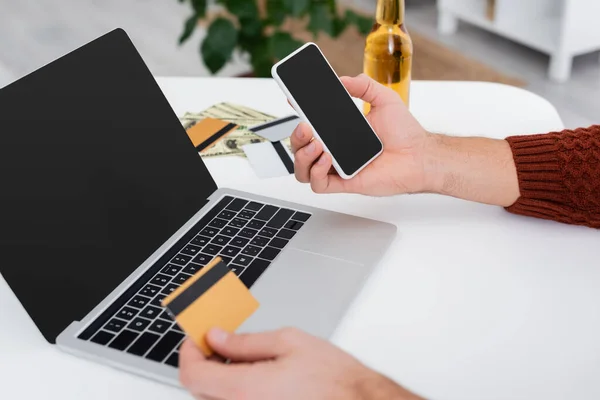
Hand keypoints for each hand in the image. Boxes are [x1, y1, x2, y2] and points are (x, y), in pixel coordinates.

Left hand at [179, 327, 423, 399]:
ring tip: (242, 359)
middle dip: (206, 363)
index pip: (193, 375)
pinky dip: (236, 392)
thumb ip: (246, 342)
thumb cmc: (337, 380)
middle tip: (220, 344)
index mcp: (246, 391)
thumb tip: (218, 337)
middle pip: (201, 391)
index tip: (198, 338)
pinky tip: (256, 379)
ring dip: (221, 379)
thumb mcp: (290, 343)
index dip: (189, 352)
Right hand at [291, 73, 432, 196]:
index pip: (311, 126)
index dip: (298, 116)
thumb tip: (344, 79)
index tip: (293, 101)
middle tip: (306, 126)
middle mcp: (335, 150)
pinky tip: (327, 159)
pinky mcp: (344, 183)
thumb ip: (364, 85)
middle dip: (296, 137)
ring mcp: (338, 167)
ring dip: (302, 156)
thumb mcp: (385, 99)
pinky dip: (317, 172)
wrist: (420, 156)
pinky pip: (318, 184)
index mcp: (340, 131)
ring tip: (317, 144)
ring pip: (303, 169)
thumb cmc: (406, 134)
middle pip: (300, 148)